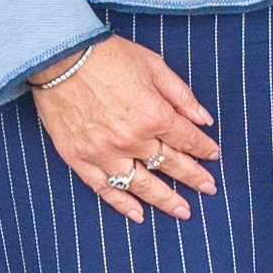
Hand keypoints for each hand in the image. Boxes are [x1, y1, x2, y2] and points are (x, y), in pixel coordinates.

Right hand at [31, 32, 220, 221]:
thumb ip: (181, 96)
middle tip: (209, 189)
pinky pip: (105, 189)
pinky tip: (139, 215)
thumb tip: (204, 119)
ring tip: (183, 212)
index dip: (203, 149)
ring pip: (141, 184)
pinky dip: (122, 204)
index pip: (187, 139)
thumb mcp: (154, 66)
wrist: (58, 57)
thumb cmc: (108, 56)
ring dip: (165, 200)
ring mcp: (104, 152)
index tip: (213, 156)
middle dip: (194, 177)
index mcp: (153, 114)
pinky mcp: (79, 159)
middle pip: (170, 165)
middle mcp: (132, 139)